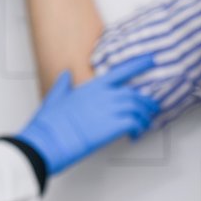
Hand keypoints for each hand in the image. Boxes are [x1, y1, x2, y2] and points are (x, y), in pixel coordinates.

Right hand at [14, 55, 160, 176]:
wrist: (48, 140)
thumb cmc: (49, 122)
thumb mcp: (55, 97)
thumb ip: (63, 84)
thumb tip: (66, 74)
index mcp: (92, 86)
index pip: (121, 71)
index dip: (138, 64)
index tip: (151, 60)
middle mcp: (104, 95)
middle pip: (134, 94)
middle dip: (146, 102)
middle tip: (152, 109)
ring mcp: (110, 110)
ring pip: (138, 109)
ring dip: (144, 117)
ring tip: (144, 125)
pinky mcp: (113, 126)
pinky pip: (135, 124)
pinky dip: (139, 129)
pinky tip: (136, 135)